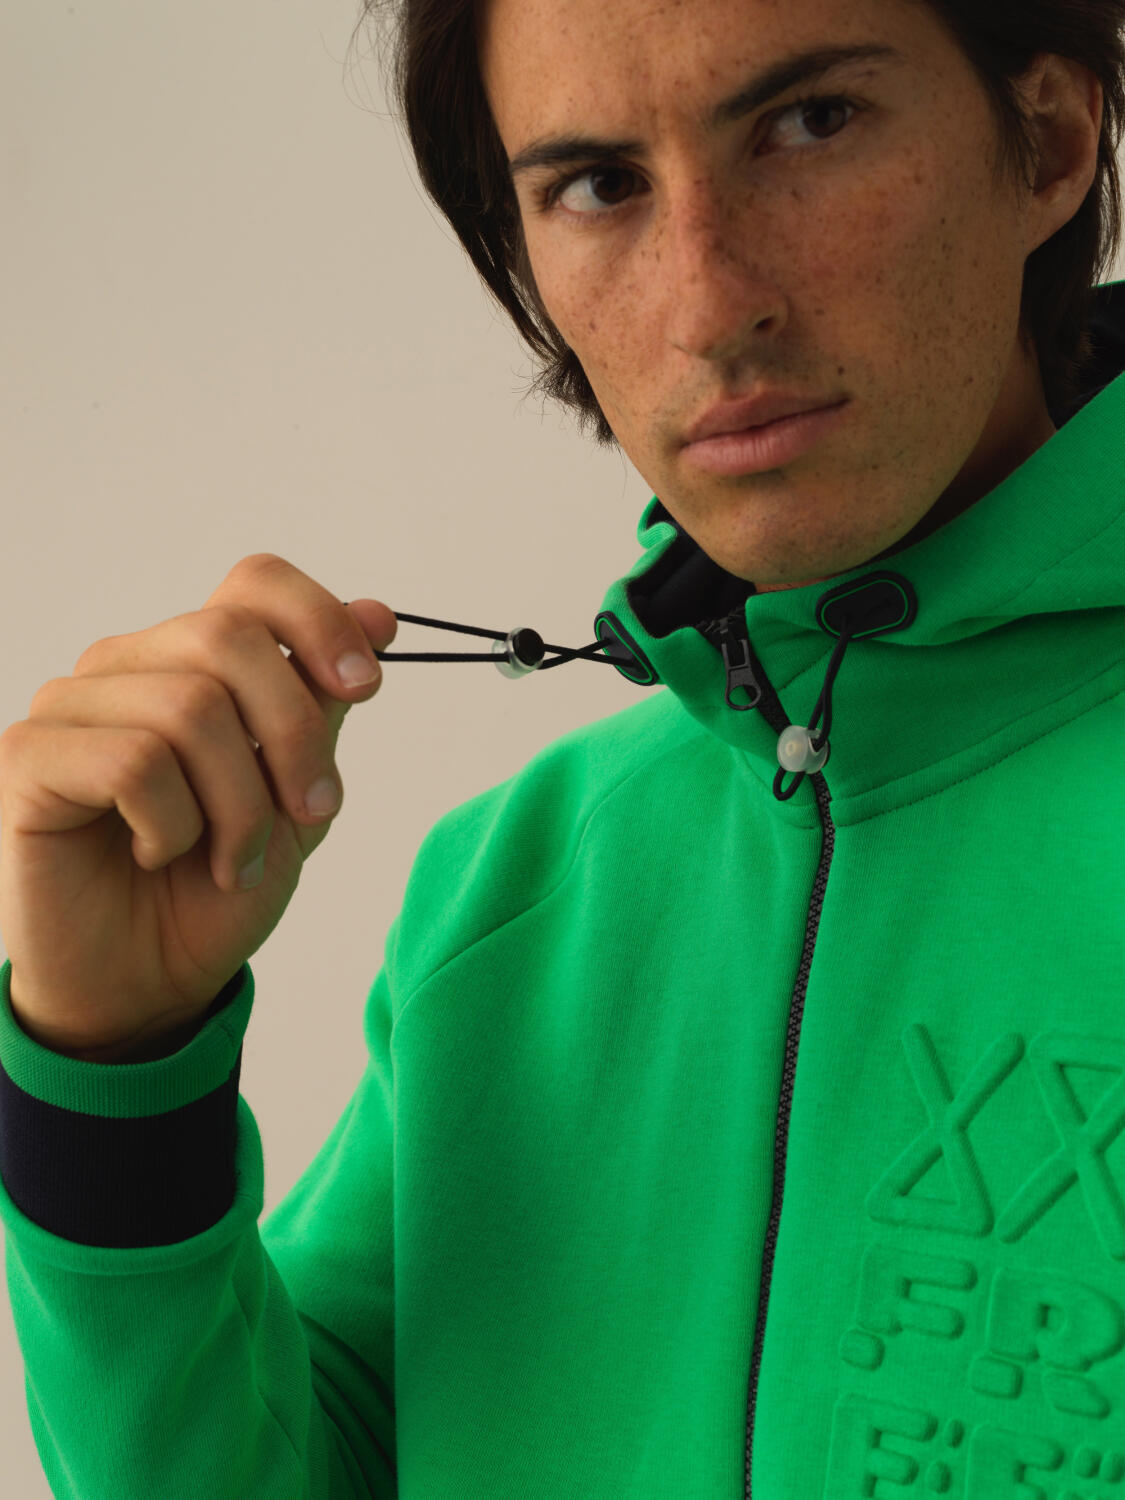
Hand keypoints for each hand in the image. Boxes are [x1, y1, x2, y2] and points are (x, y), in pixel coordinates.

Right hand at [0, 553, 396, 1060]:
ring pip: (189, 708)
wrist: (150, 984)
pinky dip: (174, 824)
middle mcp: (126, 666)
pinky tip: (160, 854)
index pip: (253, 582)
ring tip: (234, 857)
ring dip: (239, 804)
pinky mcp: (27, 757)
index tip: (367, 684)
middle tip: (310, 812)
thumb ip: (323, 705)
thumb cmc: (215, 889)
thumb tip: (378, 613)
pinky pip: (133, 761)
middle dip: (295, 735)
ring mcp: (71, 706)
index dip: (320, 619)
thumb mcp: (296, 795)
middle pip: (231, 636)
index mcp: (191, 661)